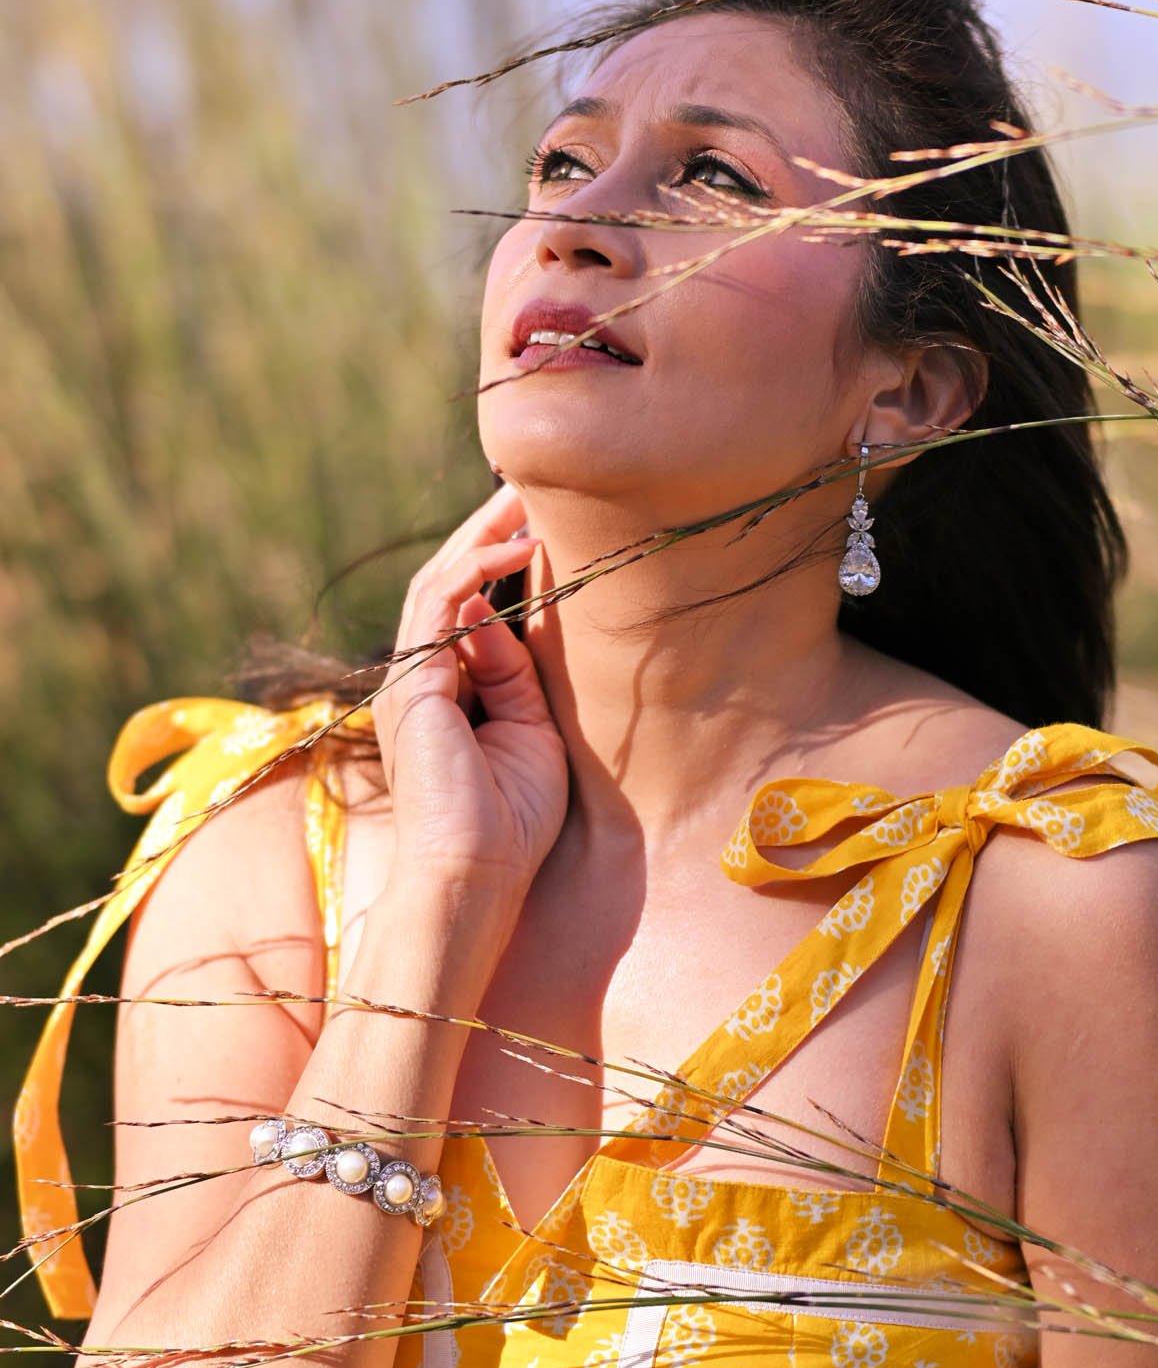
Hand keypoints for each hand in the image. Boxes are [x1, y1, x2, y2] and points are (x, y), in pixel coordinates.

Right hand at [372, 484, 567, 896]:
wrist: (475, 876)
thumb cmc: (510, 823)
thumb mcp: (531, 731)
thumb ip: (519, 674)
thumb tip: (507, 615)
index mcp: (445, 694)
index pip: (465, 610)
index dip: (498, 565)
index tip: (539, 528)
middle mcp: (418, 681)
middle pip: (446, 586)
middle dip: (485, 535)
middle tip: (526, 492)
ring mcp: (408, 681)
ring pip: (437, 584)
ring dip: (481, 538)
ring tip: (523, 499)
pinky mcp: (411, 686)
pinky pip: (439, 607)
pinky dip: (476, 570)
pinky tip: (517, 547)